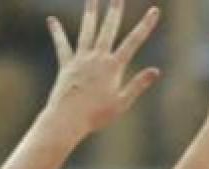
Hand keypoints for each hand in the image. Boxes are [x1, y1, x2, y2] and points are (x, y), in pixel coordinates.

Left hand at [44, 0, 161, 135]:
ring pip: (87, 30)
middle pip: (108, 28)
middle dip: (114, 9)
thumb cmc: (97, 115)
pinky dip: (57, 32)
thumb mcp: (123, 103)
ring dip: (90, 12)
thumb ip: (138, 84)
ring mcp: (81, 59)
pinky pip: (62, 44)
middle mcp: (97, 58)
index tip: (155, 10)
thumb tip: (156, 71)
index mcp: (114, 67)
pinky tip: (52, 20)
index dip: (146, 25)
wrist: (68, 119)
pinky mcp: (66, 64)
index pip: (134, 41)